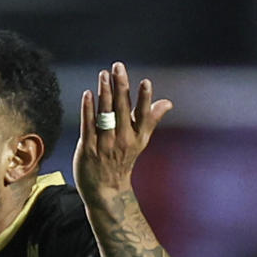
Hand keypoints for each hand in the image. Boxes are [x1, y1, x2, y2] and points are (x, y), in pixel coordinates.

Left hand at [73, 62, 171, 200]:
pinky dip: (88, 110)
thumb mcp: (140, 141)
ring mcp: (105, 145)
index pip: (143, 115)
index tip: (146, 82)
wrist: (106, 190)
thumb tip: (168, 103)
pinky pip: (88, 127)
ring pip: (105, 115)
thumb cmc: (123, 160)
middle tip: (118, 67)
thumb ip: (151, 119)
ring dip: (104, 94)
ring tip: (103, 74)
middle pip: (122, 110)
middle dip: (120, 87)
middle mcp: (123, 140)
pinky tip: (88, 94)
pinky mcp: (88, 149)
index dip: (144, 99)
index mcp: (137, 137)